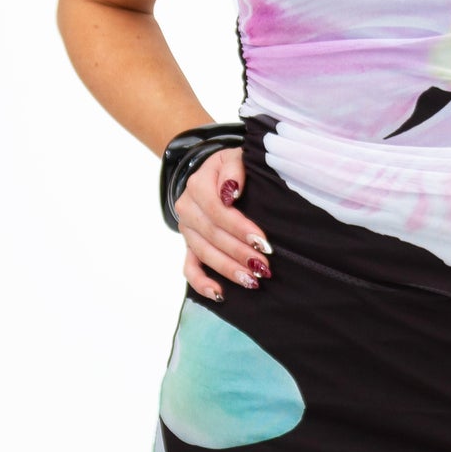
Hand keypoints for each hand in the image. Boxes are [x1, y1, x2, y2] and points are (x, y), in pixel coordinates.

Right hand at [176, 147, 272, 299]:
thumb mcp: (235, 157)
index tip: (262, 242)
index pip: (217, 210)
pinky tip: (220, 294)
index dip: (240, 228)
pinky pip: (189, 268)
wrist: (215, 173)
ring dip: (228, 270)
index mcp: (198, 185)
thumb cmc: (232, 168)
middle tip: (264, 267)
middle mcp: (187, 208)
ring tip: (252, 281)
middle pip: (212, 235)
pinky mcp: (189, 246)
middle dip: (239, 253)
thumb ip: (234, 169)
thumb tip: (230, 192)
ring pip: (204, 254)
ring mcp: (187, 230)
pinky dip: (202, 284)